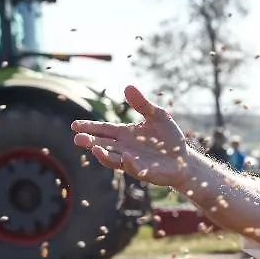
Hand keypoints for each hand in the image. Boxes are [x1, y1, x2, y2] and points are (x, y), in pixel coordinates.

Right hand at [72, 85, 190, 188]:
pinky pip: (134, 168)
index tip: (75, 125)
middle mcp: (124, 148)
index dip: (89, 127)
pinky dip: (130, 162)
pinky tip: (127, 156)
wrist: (184, 160)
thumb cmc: (169, 138)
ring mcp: (132, 161)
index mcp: (124, 134)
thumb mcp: (158, 116)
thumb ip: (143, 104)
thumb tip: (128, 86)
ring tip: (95, 149)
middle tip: (78, 139)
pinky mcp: (144, 171)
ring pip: (113, 158)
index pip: (103, 130)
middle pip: (103, 145)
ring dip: (104, 155)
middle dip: (90, 142)